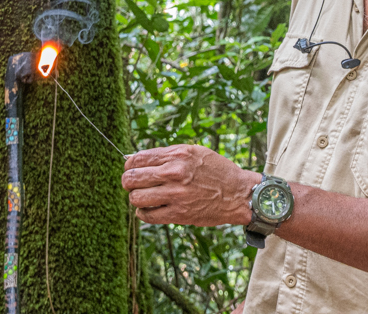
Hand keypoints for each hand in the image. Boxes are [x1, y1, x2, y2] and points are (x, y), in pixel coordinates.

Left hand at [122, 144, 262, 226]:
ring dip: (136, 198)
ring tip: (144, 197)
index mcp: (177, 155)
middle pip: (131, 179)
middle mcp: (174, 173)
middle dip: (128, 182)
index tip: (131, 169)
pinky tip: (150, 208)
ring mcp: (175, 195)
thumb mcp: (195, 152)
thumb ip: (168, 155)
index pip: (137, 159)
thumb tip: (139, 159)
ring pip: (136, 198)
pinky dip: (143, 213)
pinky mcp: (178, 214)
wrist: (238, 193)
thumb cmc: (217, 171)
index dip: (129, 165)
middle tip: (133, 185)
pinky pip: (147, 215)